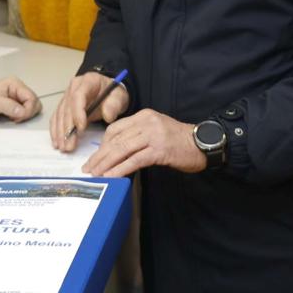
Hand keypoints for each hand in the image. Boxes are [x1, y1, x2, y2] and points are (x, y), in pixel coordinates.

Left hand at [0, 77, 40, 123]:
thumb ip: (8, 106)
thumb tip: (22, 111)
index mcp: (14, 84)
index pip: (31, 97)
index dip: (28, 110)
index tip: (18, 118)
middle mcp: (19, 89)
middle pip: (35, 102)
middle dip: (28, 113)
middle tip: (15, 119)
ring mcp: (19, 97)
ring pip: (34, 108)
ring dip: (26, 116)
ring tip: (13, 118)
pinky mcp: (18, 105)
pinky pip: (28, 112)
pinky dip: (23, 118)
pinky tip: (13, 118)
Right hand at [49, 72, 129, 152]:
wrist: (110, 93)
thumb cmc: (113, 95)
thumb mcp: (119, 98)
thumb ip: (114, 105)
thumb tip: (108, 116)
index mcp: (88, 81)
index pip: (78, 96)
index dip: (77, 113)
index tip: (81, 128)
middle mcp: (74, 87)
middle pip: (67, 108)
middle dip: (67, 128)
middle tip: (70, 145)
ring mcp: (67, 96)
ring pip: (60, 115)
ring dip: (60, 132)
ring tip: (63, 147)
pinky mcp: (64, 105)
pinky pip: (56, 118)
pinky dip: (56, 131)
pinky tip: (57, 142)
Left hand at [82, 109, 203, 177]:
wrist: (203, 144)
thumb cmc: (179, 141)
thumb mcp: (156, 131)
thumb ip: (138, 136)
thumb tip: (116, 152)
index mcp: (144, 115)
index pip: (115, 128)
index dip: (102, 144)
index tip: (94, 158)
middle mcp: (147, 122)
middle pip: (116, 139)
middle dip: (100, 156)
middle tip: (89, 169)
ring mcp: (153, 135)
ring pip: (122, 149)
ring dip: (106, 164)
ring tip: (96, 175)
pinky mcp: (159, 150)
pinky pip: (134, 160)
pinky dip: (120, 169)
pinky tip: (112, 177)